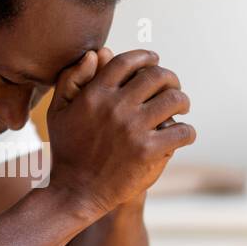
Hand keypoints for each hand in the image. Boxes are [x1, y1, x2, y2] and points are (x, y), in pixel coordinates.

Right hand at [45, 46, 194, 217]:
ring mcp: (133, 128)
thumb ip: (72, 79)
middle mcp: (115, 106)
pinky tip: (184, 134)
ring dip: (183, 101)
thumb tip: (97, 53)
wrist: (75, 192)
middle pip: (156, 76)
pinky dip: (187, 132)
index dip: (146, 57)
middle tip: (173, 86)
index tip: (154, 60)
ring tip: (182, 107)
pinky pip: (181, 132)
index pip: (128, 61)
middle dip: (170, 78)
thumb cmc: (67, 151)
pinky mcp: (148, 151)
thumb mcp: (58, 111)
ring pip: (174, 100)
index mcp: (95, 94)